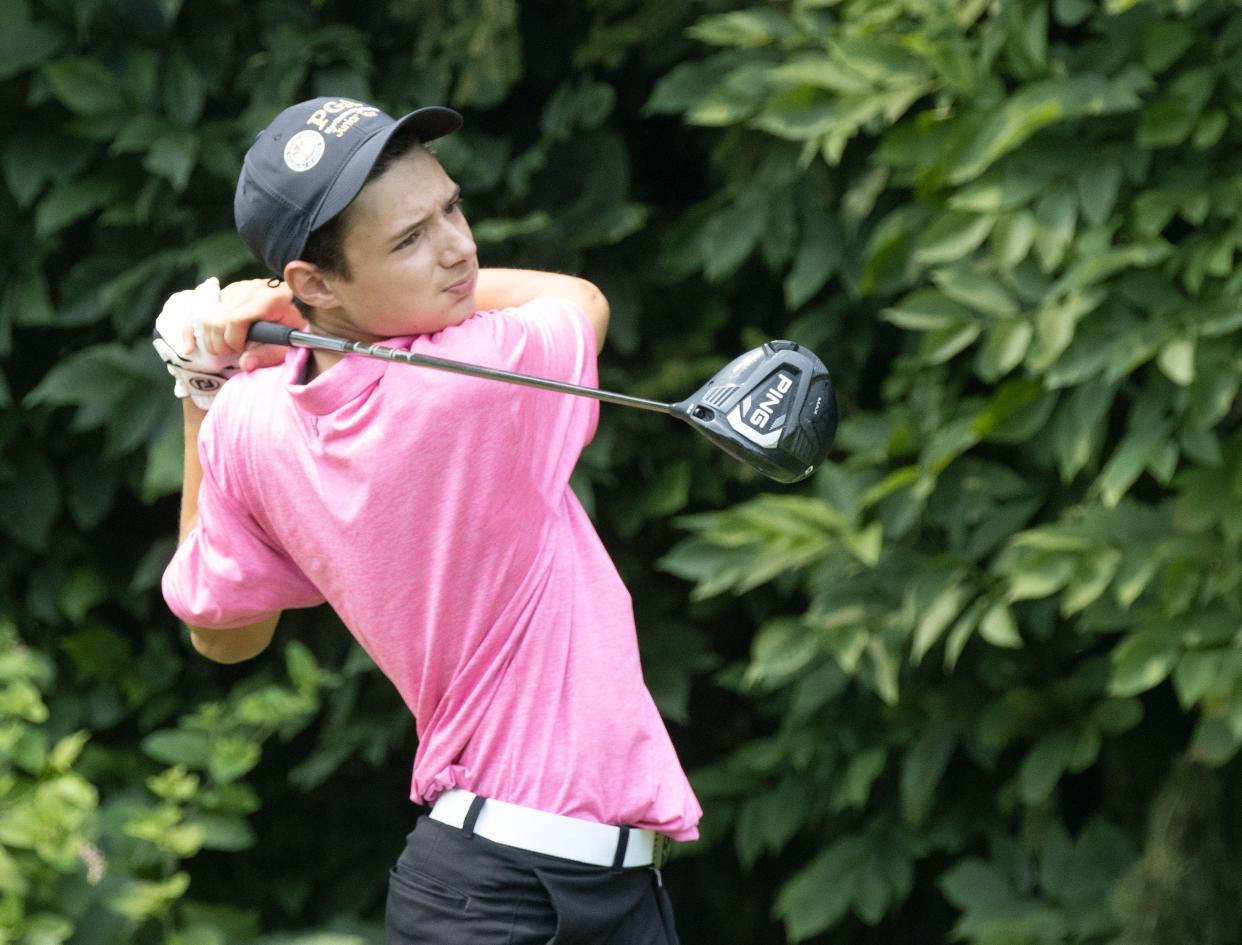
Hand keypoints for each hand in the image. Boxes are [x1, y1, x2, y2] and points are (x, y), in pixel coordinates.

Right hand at [152, 278, 305, 409]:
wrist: (292, 311)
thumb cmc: (290, 332)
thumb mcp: (286, 346)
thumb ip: (267, 355)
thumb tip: (245, 364)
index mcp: (272, 298)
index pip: (237, 318)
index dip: (233, 340)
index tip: (239, 351)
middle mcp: (252, 288)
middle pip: (218, 317)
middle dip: (220, 342)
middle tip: (231, 353)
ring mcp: (237, 287)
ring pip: (206, 315)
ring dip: (209, 339)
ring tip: (224, 349)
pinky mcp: (226, 291)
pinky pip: (199, 310)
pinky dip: (191, 330)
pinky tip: (189, 348)